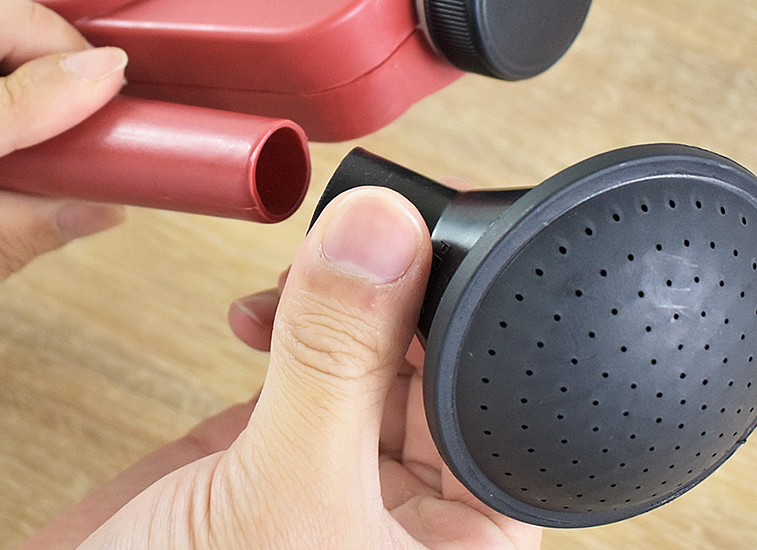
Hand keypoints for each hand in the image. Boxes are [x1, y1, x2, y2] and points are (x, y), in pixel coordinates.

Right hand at [22, 187, 541, 548]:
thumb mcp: (282, 497)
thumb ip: (336, 363)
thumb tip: (383, 235)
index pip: (496, 415)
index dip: (473, 322)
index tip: (438, 241)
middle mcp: (406, 521)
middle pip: (436, 374)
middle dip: (399, 300)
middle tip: (362, 240)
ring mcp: (335, 481)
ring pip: (369, 361)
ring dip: (340, 303)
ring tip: (305, 274)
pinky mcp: (269, 455)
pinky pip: (303, 368)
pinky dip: (285, 323)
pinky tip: (260, 312)